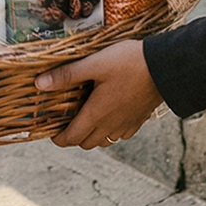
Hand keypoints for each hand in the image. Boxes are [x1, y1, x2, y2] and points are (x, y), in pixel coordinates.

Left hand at [35, 40, 163, 148]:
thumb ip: (67, 75)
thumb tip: (39, 84)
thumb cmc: (129, 63)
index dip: (58, 138)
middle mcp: (111, 125)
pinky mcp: (139, 120)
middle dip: (73, 137)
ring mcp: (126, 124)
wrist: (166, 67)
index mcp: (96, 114)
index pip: (71, 138)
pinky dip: (110, 131)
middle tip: (66, 121)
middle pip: (86, 143)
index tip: (51, 131)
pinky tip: (110, 115)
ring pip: (103, 141)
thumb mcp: (94, 64)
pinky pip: (120, 135)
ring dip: (92, 135)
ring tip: (86, 118)